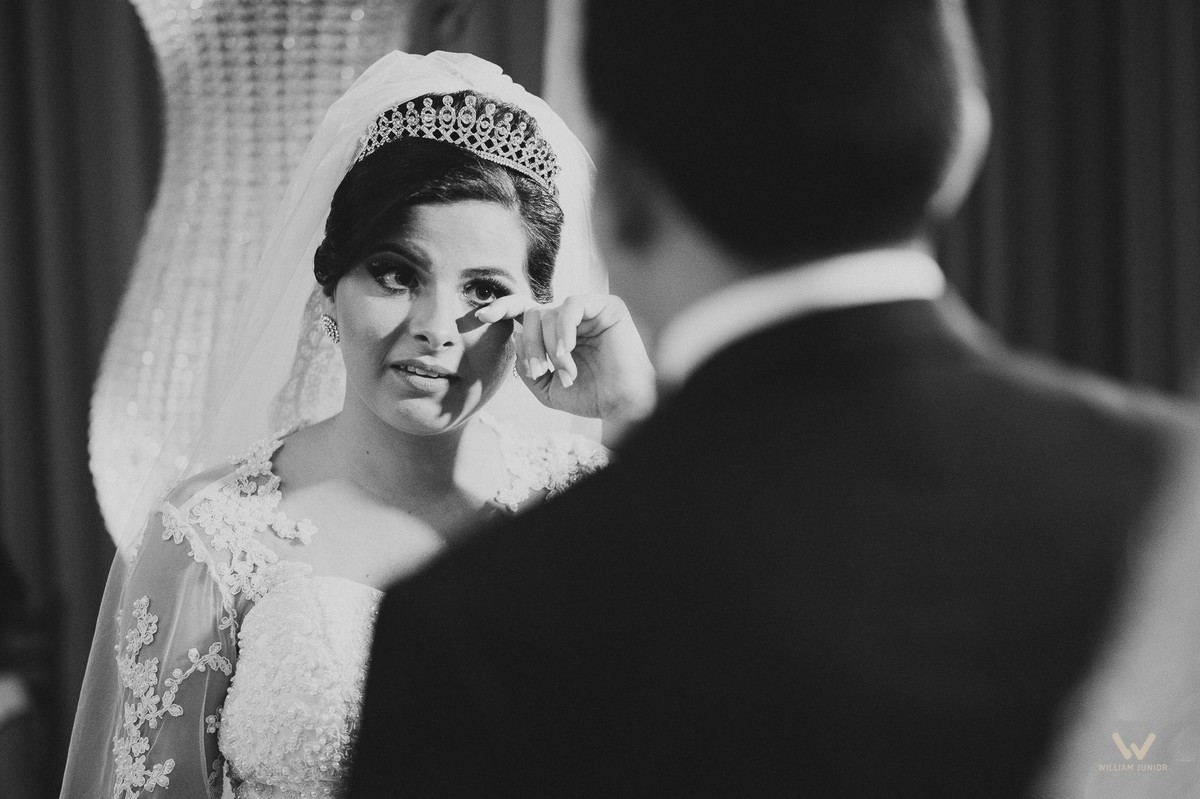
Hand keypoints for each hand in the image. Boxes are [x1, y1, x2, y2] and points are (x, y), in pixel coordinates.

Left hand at [475, 294, 655, 422]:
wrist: (622, 405)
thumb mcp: (545, 388)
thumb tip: (514, 335)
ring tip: (564, 372)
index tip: (480, 317)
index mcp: (553, 331)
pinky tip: (567, 350)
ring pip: (550, 312)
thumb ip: (526, 365)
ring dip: (550, 346)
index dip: (500, 308)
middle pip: (532, 314)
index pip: (522, 310)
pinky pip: (572, 305)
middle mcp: (568, 317)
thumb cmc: (589, 396)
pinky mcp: (606, 306)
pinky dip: (564, 328)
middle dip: (530, 345)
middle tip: (540, 371)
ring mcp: (587, 310)